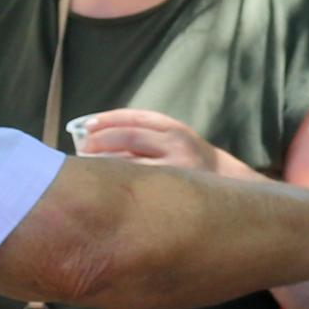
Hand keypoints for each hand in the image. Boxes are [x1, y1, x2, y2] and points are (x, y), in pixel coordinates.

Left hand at [69, 107, 234, 175]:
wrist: (226, 186)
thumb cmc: (190, 162)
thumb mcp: (175, 139)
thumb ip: (145, 134)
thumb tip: (95, 136)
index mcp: (174, 128)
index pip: (134, 118)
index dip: (107, 119)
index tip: (87, 124)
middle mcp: (176, 144)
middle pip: (128, 137)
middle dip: (101, 140)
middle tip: (81, 147)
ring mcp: (175, 169)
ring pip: (129, 162)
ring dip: (103, 163)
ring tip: (86, 166)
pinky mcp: (172, 190)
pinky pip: (136, 184)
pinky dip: (117, 182)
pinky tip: (104, 186)